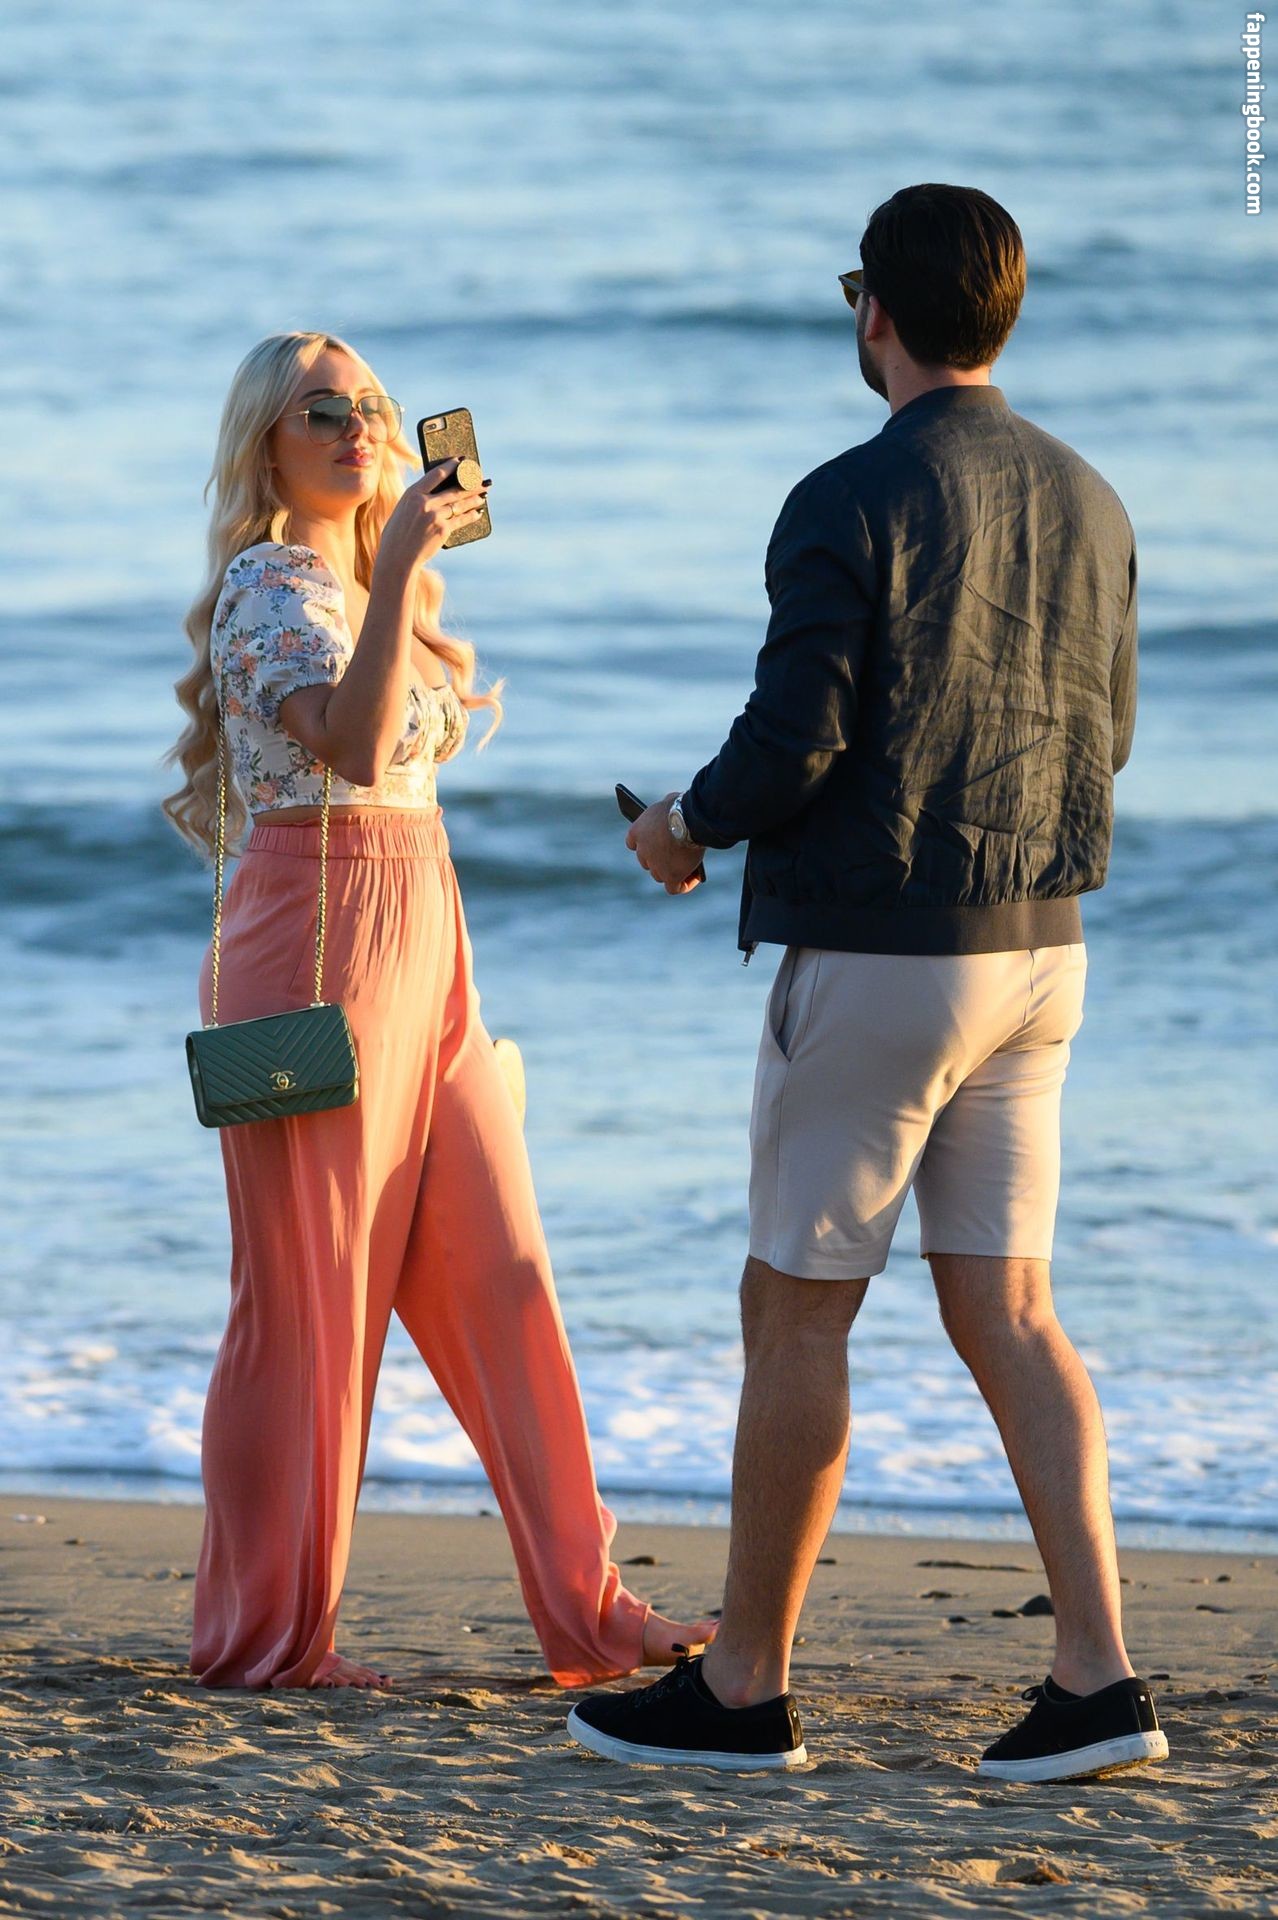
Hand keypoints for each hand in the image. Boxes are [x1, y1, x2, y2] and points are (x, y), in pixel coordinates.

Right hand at [376, 457, 489, 573]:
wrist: (397, 557)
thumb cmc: (397, 535)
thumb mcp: (402, 510)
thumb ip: (418, 500)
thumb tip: (438, 493)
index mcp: (412, 493)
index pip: (436, 474)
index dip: (451, 466)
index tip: (461, 462)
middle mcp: (425, 502)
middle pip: (453, 489)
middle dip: (470, 484)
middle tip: (482, 480)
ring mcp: (435, 516)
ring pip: (460, 504)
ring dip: (474, 498)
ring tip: (484, 495)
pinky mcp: (443, 529)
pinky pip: (461, 519)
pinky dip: (471, 515)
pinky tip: (478, 512)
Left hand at [625, 791, 705, 893]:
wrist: (691, 819)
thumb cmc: (681, 806)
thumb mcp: (668, 802)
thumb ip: (665, 812)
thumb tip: (673, 813)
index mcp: (636, 832)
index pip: (633, 844)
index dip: (645, 845)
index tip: (656, 844)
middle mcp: (642, 851)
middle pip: (647, 862)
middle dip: (660, 860)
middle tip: (676, 856)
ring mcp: (656, 866)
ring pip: (660, 875)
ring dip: (672, 873)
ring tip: (688, 868)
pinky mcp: (670, 877)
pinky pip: (674, 888)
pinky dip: (684, 885)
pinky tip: (695, 877)